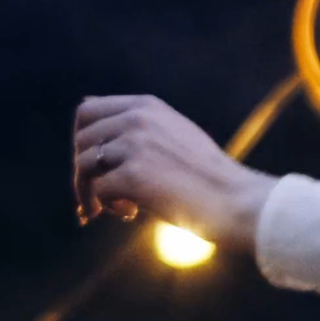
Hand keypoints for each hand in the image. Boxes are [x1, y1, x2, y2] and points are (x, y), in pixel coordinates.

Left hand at [72, 95, 275, 249]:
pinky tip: (130, 213)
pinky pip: (98, 190)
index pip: (88, 111)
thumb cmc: (211, 178)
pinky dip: (106, 206)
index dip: (82, 139)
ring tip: (116, 209)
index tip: (92, 164)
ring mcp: (134, 146)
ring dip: (90, 192)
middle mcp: (137, 119)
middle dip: (81, 169)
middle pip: (81, 139)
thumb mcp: (176, 135)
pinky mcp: (133, 175)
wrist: (238, 203)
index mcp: (147, 107)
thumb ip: (140, 124)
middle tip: (97, 194)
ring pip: (83, 165)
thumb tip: (93, 107)